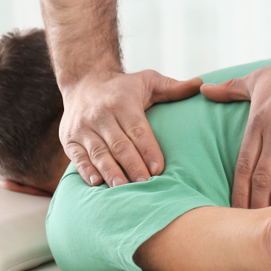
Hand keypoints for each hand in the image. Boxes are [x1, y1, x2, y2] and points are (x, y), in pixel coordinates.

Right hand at [60, 70, 201, 186]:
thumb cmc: (123, 87)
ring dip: (111, 172)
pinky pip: (77, 157)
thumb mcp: (148, 81)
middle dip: (133, 166)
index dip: (148, 149)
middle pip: (119, 144)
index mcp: (122, 103)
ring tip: (123, 189)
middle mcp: (101, 115)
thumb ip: (173, 87)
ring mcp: (82, 128)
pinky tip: (97, 184)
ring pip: (98, 153)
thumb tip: (201, 85)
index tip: (160, 168)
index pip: (138, 129)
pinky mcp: (68, 139)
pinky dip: (86, 171)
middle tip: (147, 184)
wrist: (84, 81)